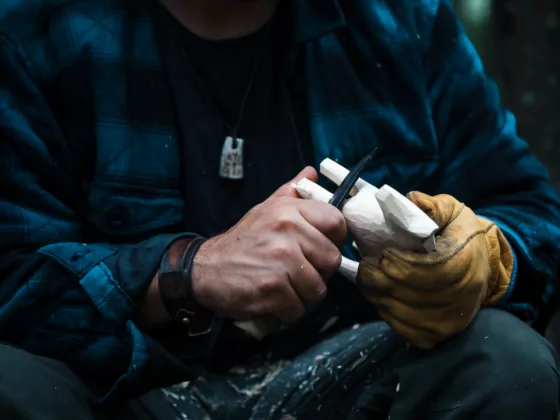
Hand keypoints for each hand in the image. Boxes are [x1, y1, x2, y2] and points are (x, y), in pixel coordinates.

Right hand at [191, 167, 346, 322]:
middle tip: (298, 272)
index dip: (334, 240)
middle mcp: (288, 232)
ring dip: (303, 295)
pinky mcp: (273, 288)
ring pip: (318, 289)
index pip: (337, 222)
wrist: (205, 269)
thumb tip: (311, 173)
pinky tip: (273, 298)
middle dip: (319, 272)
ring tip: (284, 286)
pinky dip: (287, 309)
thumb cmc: (241, 241)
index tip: (321, 248)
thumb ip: (290, 192)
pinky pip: (298, 308)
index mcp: (289, 211)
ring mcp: (281, 261)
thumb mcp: (264, 210)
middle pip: (332, 260)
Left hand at [357, 192, 513, 348]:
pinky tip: (382, 294)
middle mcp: (459, 298)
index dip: (395, 262)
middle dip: (378, 276)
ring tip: (371, 275)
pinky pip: (398, 326)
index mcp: (464, 265)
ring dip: (376, 293)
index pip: (422, 271)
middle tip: (367, 262)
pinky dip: (384, 310)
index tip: (382, 252)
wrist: (482, 266)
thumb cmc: (460, 234)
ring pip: (396, 311)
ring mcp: (447, 322)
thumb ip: (432, 206)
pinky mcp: (435, 336)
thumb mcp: (452, 211)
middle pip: (404, 292)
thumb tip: (412, 199)